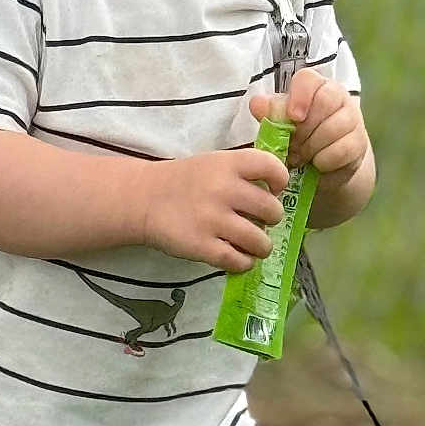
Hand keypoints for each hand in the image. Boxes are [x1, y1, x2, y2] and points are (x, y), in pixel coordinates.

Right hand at [141, 149, 288, 272]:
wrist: (144, 199)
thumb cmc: (186, 182)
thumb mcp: (214, 163)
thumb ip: (243, 173)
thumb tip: (277, 192)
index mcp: (228, 164)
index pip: (273, 167)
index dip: (280, 181)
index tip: (274, 190)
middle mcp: (223, 189)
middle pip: (272, 210)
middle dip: (271, 219)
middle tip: (260, 221)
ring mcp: (212, 219)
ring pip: (260, 241)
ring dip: (261, 246)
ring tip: (253, 245)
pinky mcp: (201, 246)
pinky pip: (238, 261)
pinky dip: (244, 262)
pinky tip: (238, 257)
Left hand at [249, 70, 368, 180]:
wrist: (324, 167)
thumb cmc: (299, 139)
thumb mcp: (281, 126)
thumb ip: (270, 114)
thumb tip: (257, 104)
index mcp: (314, 85)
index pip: (308, 78)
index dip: (300, 96)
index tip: (293, 116)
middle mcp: (336, 95)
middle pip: (324, 101)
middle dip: (303, 129)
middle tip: (292, 145)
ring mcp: (352, 118)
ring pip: (332, 128)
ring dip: (311, 147)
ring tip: (302, 155)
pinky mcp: (359, 142)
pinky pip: (340, 150)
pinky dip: (324, 161)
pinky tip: (317, 163)